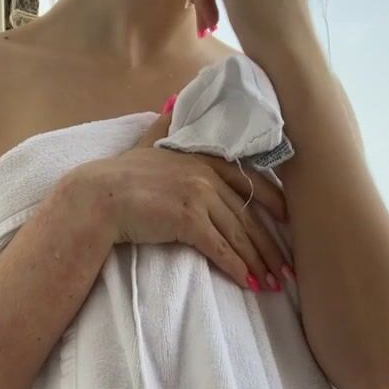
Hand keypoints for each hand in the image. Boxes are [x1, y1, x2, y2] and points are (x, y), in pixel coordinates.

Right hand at [84, 109, 291, 292]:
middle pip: (249, 215)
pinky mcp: (187, 220)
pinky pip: (220, 248)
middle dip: (271, 246)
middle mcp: (206, 175)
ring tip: (274, 284)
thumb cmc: (121, 174)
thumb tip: (173, 104)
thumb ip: (168, 126)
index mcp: (203, 158)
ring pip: (239, 234)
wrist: (99, 195)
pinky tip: (250, 283)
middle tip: (287, 269)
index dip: (274, 204)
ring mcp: (199, 197)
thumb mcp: (150, 141)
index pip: (250, 181)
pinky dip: (237, 268)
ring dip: (259, 263)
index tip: (289, 222)